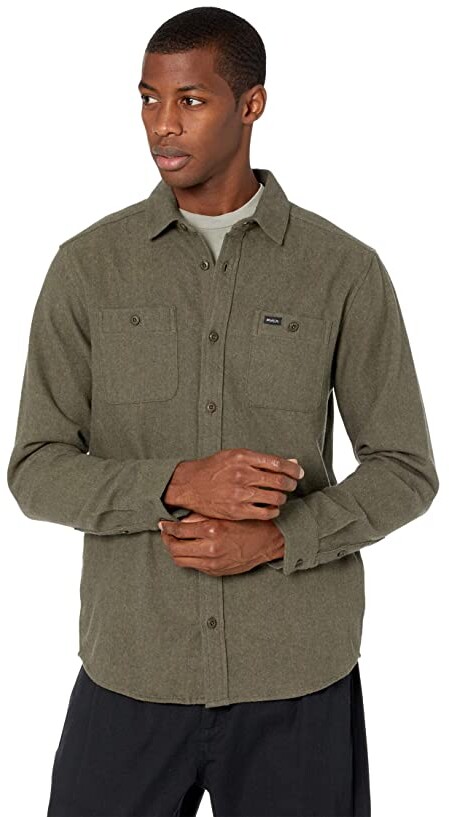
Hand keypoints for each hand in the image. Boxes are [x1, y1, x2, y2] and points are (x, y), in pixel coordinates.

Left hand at [158, 511, 284, 575]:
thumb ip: (200, 516)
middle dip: (166, 540)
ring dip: (174, 551)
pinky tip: (189, 548)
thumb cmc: (248, 523)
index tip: (163, 523)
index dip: (166, 527)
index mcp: (212, 530)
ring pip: (181, 560)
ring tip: (174, 541)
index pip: (177, 531)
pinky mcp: (216, 572)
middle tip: (165, 533)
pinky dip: (188, 557)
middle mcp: (210, 549)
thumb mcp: (224, 513)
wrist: (268, 541)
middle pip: (174, 549)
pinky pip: (193, 566)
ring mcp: (213, 563)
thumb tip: (179, 519)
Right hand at [163, 448, 303, 521]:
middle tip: (292, 485)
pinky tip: (272, 507)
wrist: (190, 485)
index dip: (293, 469)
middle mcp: (242, 474)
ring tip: (280, 496)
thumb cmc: (213, 469)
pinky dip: (274, 511)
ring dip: (283, 498)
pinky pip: (265, 512)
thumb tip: (291, 462)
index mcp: (242, 458)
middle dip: (291, 484)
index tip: (298, 472)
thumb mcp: (235, 456)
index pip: (278, 463)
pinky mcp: (237, 510)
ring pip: (275, 498)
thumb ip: (261, 460)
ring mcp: (240, 494)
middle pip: (280, 481)